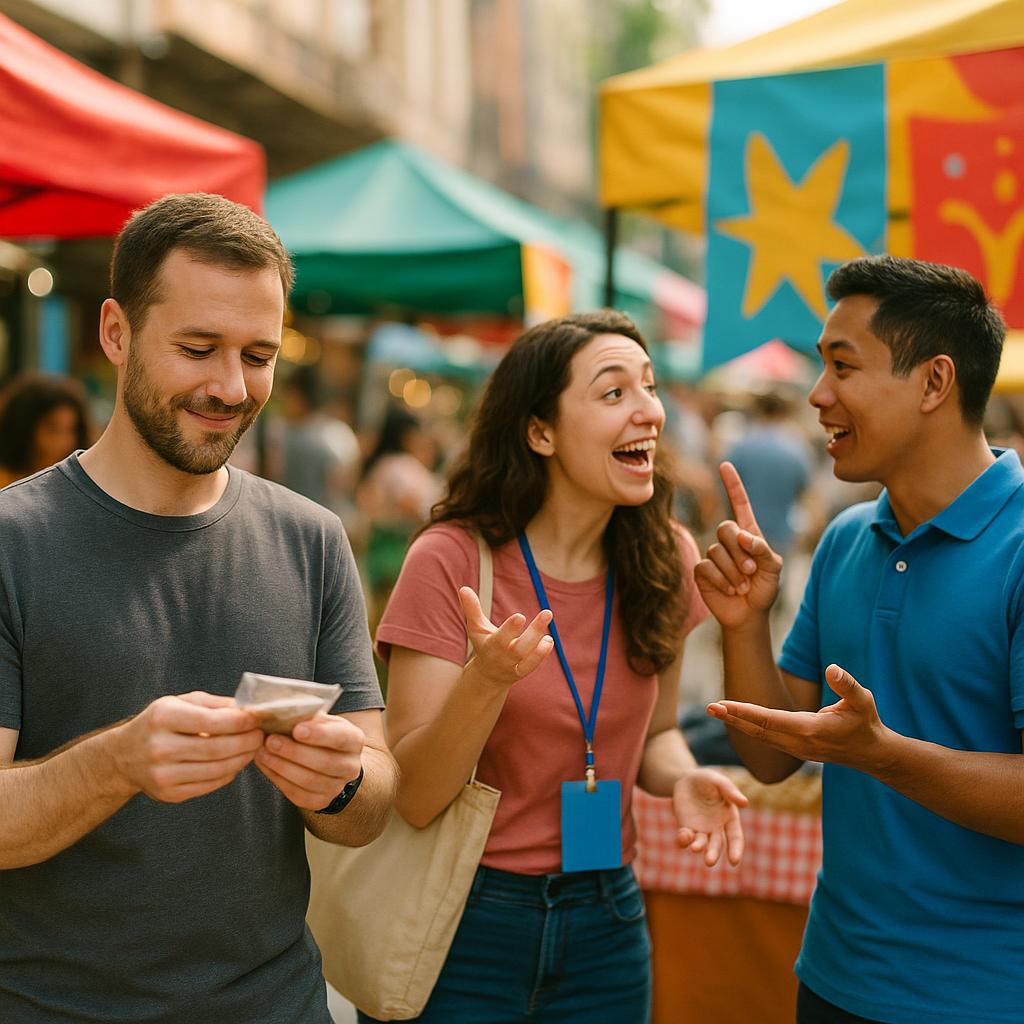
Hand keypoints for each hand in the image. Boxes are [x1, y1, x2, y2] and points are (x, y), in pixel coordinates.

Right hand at [111, 692, 263, 803]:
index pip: (212, 722)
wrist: (123, 756)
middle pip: (217, 749)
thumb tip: (249, 709)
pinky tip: (234, 763)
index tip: (257, 719)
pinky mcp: (168, 794)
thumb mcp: (181, 702)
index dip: (241, 722)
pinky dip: (228, 774)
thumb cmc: (159, 723)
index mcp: (163, 717)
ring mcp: (162, 774)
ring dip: (243, 759)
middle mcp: (159, 747)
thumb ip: (216, 704)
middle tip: (261, 736)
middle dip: (247, 742)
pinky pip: (209, 785)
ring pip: (216, 770)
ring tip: (252, 749)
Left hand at [254, 713, 364, 810]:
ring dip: (282, 766)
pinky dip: (278, 779)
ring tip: (263, 753)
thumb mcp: (321, 721)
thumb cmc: (321, 735)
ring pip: (309, 780)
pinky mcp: (320, 801)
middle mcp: (351, 766)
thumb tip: (283, 712)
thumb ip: (308, 717)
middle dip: (294, 752)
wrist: (330, 762)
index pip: (341, 738)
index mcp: (354, 740)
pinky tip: (265, 765)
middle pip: (325, 762)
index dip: (319, 735)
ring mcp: (337, 787)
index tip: (296, 729)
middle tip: (270, 741)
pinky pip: (297, 794)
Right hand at [458, 586, 553, 688]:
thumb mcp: (475, 628)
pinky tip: (548, 640)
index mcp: (490, 646)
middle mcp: (502, 657)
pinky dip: (542, 653)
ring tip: (549, 632)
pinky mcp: (523, 671)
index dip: (510, 629)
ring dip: (541, 646)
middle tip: (547, 612)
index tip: (520, 616)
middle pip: (519, 649)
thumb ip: (471, 609)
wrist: (487, 675)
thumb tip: (463, 588)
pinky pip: (533, 664)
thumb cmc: (483, 645)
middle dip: (533, 633)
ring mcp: (513, 666)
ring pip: (528, 658)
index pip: (501, 638)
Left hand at [673, 767, 747, 866]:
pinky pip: (685, 838)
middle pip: (717, 845)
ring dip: (698, 848)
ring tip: (695, 848)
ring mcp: (701, 829)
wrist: (686, 778)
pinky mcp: (686, 827)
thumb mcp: (718, 781)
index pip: (736, 838)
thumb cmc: (707, 779)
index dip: (736, 850)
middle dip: (713, 854)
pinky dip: (684, 840)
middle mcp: (717, 827)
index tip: (734, 862)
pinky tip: (683, 835)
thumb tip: (745, 803)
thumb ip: (730, 791)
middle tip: (709, 861)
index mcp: (730, 817)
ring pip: (701, 844)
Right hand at [694, 462, 783, 629]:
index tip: (725, 465)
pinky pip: (706, 566)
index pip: (739, 504)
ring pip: (716, 551)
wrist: (749, 614)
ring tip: (742, 586)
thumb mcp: (774, 568)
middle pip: (725, 528)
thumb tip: (743, 537)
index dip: (732, 485)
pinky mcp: (702, 571)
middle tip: (751, 571)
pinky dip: (721, 579)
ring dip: (733, 571)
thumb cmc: (764, 589)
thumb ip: (763, 549)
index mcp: (748, 534)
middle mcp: (728, 541)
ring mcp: (714, 555)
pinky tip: (730, 590)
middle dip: (740, 551)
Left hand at [707, 664, 894, 772]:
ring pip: (759, 736)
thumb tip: (832, 668)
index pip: (770, 720)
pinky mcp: (794, 749)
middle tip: (709, 707)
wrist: (871, 753)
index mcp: (810, 730)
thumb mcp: (863, 701)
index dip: (746, 712)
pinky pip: (766, 738)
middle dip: (733, 718)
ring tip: (714, 710)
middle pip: (758, 730)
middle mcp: (798, 743)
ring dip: (736, 723)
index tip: (725, 705)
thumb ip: (847, 685)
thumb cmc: (866, 722)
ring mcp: (795, 749)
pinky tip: (734, 719)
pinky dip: (748, 728)